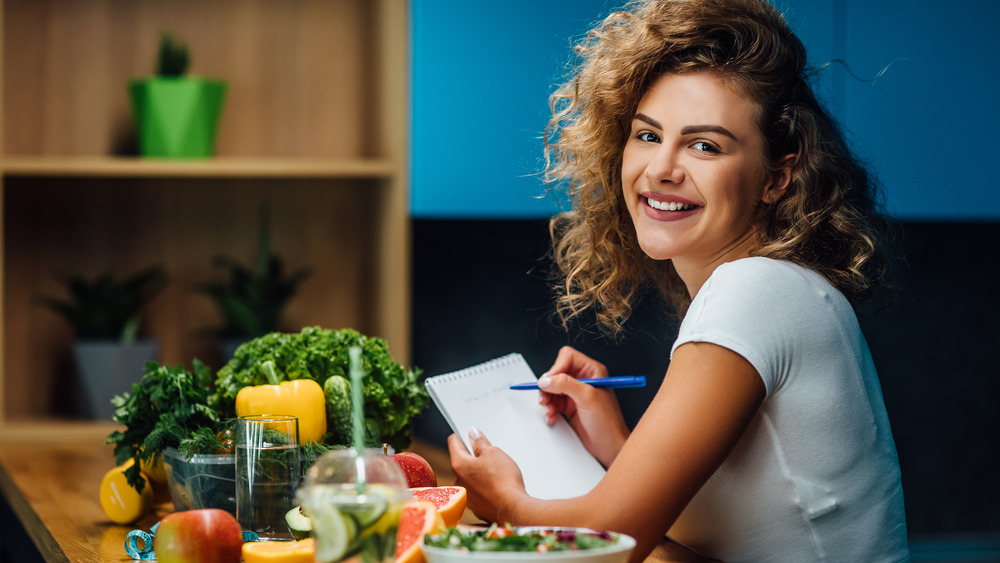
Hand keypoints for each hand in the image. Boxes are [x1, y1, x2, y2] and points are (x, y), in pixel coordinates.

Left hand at [448, 429, 527, 523]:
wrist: (513, 509)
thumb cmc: (503, 480)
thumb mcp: (493, 453)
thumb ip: (480, 443)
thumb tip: (473, 434)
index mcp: (459, 465)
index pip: (454, 443)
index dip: (462, 435)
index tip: (470, 433)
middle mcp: (458, 481)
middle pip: (463, 461)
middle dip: (474, 455)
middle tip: (490, 453)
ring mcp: (466, 496)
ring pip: (471, 477)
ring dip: (479, 472)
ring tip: (497, 471)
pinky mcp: (476, 506)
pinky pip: (478, 490)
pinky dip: (485, 486)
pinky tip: (498, 485)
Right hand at [539, 347, 629, 465]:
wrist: (609, 446)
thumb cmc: (608, 423)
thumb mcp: (587, 398)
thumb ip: (566, 385)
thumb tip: (547, 379)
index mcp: (593, 371)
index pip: (568, 357)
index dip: (556, 368)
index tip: (550, 381)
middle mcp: (584, 379)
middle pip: (557, 373)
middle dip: (549, 386)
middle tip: (546, 397)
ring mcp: (576, 393)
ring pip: (553, 388)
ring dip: (548, 399)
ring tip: (549, 409)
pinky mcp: (570, 406)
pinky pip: (553, 401)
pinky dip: (550, 408)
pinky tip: (552, 416)